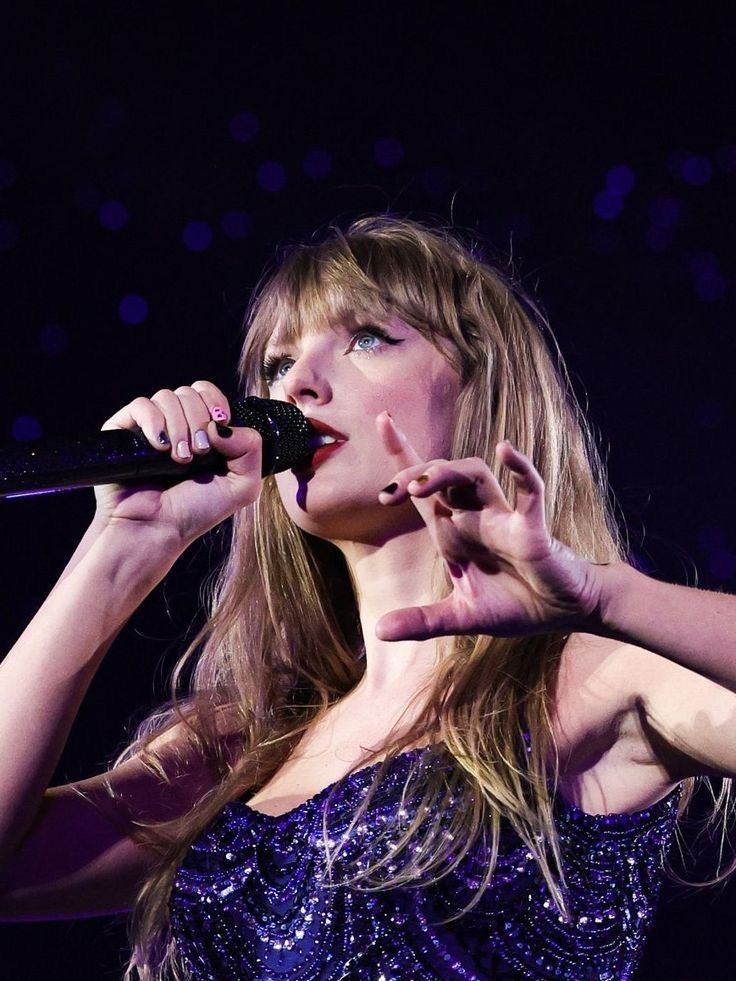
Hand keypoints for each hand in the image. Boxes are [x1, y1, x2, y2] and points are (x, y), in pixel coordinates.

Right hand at [95, 381, 262, 546]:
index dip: (215, 402)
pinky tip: (160, 446)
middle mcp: (176, 424)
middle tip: (199, 453)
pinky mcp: (123, 431)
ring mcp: (149, 427)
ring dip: (179, 427)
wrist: (155, 530)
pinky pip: (141, 405)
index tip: (219, 425)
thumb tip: (220, 423)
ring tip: (179, 459)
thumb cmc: (195, 511)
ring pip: (167, 397)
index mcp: (202, 431)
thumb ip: (251, 448)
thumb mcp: (242, 485)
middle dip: (199, 420)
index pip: (207, 392)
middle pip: (190, 392)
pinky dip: (154, 422)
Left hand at [374, 413, 605, 640]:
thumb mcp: (461, 618)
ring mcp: (503, 518)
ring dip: (446, 473)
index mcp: (453, 533)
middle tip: (391, 492)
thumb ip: (422, 622)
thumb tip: (379, 632)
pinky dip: (520, 468)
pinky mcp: (532, 528)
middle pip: (440, 475)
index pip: (421, 489)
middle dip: (413, 472)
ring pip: (474, 475)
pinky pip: (529, 490)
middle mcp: (473, 518)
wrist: (563, 615)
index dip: (402, 454)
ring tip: (421, 487)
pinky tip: (505, 450)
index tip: (383, 421)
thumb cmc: (517, 606)